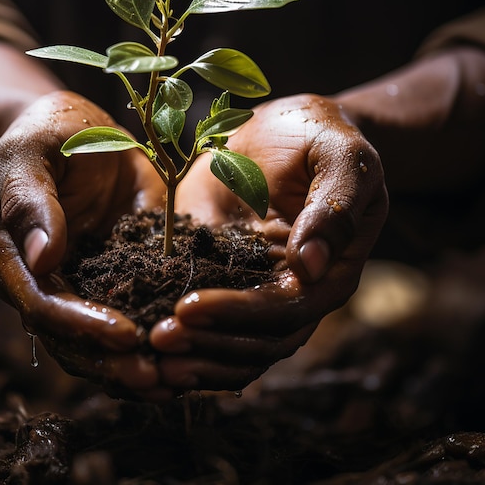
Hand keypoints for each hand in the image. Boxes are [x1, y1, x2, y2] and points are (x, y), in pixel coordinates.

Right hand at [0, 91, 169, 399]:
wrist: (77, 126)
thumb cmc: (43, 133)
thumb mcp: (28, 153)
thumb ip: (29, 200)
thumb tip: (43, 258)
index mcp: (18, 261)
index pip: (45, 308)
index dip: (83, 327)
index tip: (127, 334)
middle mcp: (52, 283)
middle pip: (76, 341)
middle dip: (115, 363)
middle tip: (161, 377)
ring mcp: (90, 282)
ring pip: (107, 341)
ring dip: (140, 363)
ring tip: (182, 378)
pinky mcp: (125, 271)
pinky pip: (142, 308)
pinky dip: (163, 331)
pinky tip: (196, 347)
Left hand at [150, 94, 388, 390]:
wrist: (285, 127)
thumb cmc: (319, 137)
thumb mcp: (339, 158)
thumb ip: (333, 208)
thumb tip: (308, 266)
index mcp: (326, 272)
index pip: (285, 311)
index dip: (237, 314)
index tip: (188, 308)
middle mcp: (289, 290)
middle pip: (255, 341)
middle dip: (207, 343)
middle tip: (158, 339)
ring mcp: (252, 285)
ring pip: (230, 343)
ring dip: (193, 355)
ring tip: (149, 357)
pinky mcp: (218, 270)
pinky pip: (205, 317)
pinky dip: (183, 334)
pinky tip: (145, 335)